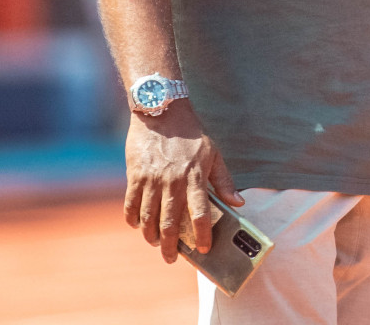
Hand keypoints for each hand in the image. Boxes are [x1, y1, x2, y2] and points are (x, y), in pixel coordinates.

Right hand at [123, 102, 242, 263]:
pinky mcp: (135, 175)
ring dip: (150, 236)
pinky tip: (137, 225)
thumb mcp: (213, 153)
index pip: (200, 214)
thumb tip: (238, 203)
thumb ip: (224, 180)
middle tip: (171, 258)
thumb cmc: (191, 134)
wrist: (162, 111)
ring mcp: (152, 179)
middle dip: (171, 246)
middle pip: (170, 223)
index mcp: (195, 177)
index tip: (203, 249)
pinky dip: (133, 219)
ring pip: (148, 218)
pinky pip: (130, 204)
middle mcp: (173, 181)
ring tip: (155, 243)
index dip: (202, 235)